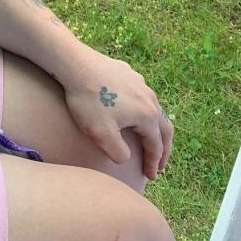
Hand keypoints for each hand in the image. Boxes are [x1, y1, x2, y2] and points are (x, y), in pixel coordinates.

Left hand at [60, 45, 172, 179]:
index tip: (151, 177)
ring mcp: (140, 82)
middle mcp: (149, 98)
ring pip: (155, 109)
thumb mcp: (101, 134)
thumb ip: (118, 153)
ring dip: (155, 128)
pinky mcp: (128, 72)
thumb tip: (126, 158)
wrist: (75, 64)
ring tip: (150, 139)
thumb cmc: (88, 101)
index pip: (155, 145)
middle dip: (164, 149)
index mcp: (147, 115)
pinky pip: (142, 94)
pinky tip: (133, 111)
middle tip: (159, 164)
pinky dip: (143, 110)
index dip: (153, 163)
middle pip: (164, 127)